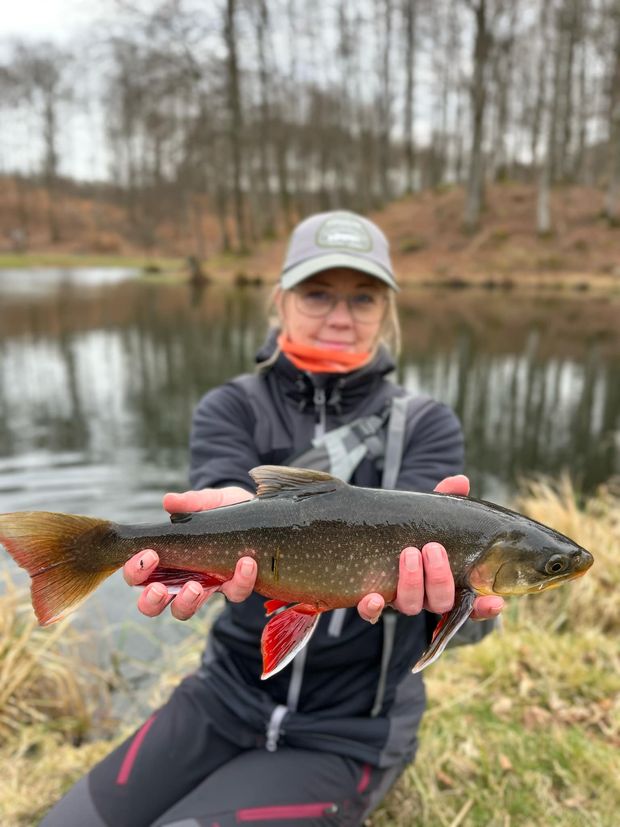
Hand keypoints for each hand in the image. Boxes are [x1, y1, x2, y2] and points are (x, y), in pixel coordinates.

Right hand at [123, 487, 256, 619]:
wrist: (258, 513)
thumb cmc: (223, 510)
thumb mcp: (209, 501)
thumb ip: (191, 502)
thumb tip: (169, 501)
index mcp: (165, 558)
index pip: (139, 574)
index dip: (136, 571)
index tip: (149, 555)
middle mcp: (179, 579)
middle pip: (152, 604)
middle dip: (150, 600)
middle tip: (159, 588)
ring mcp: (206, 586)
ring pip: (184, 610)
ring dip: (186, 602)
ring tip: (195, 587)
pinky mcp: (234, 586)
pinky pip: (235, 593)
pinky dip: (240, 581)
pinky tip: (246, 562)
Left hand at [357, 475, 504, 622]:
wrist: (371, 532)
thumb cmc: (412, 528)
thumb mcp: (428, 513)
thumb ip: (445, 500)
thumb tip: (460, 481)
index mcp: (446, 579)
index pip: (472, 603)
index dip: (484, 607)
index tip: (495, 601)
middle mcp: (425, 596)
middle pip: (441, 602)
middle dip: (439, 577)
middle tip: (433, 548)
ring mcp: (398, 599)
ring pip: (411, 606)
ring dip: (412, 582)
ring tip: (409, 553)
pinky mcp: (370, 601)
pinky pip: (371, 613)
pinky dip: (372, 608)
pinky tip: (372, 597)